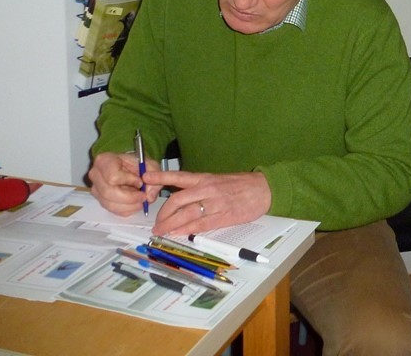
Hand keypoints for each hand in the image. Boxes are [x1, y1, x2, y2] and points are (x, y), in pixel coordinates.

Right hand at [89, 151, 161, 215]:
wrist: (129, 167)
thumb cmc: (136, 163)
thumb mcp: (150, 164)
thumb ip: (154, 177)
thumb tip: (149, 196)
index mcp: (104, 160)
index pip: (113, 177)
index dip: (129, 181)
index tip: (140, 181)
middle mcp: (96, 175)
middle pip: (109, 193)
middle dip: (130, 197)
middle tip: (143, 196)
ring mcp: (96, 189)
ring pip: (110, 204)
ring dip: (129, 206)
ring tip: (141, 200)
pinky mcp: (100, 200)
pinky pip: (112, 210)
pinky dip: (126, 210)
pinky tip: (135, 204)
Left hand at [141, 169, 272, 236]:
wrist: (263, 190)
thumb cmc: (241, 185)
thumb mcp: (218, 180)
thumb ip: (200, 187)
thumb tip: (181, 197)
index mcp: (205, 178)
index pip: (179, 176)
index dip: (161, 177)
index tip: (146, 178)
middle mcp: (207, 189)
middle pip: (178, 200)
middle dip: (163, 213)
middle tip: (156, 223)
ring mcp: (215, 203)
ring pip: (187, 214)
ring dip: (171, 225)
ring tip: (161, 232)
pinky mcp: (223, 216)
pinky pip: (201, 224)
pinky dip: (186, 230)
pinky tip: (177, 234)